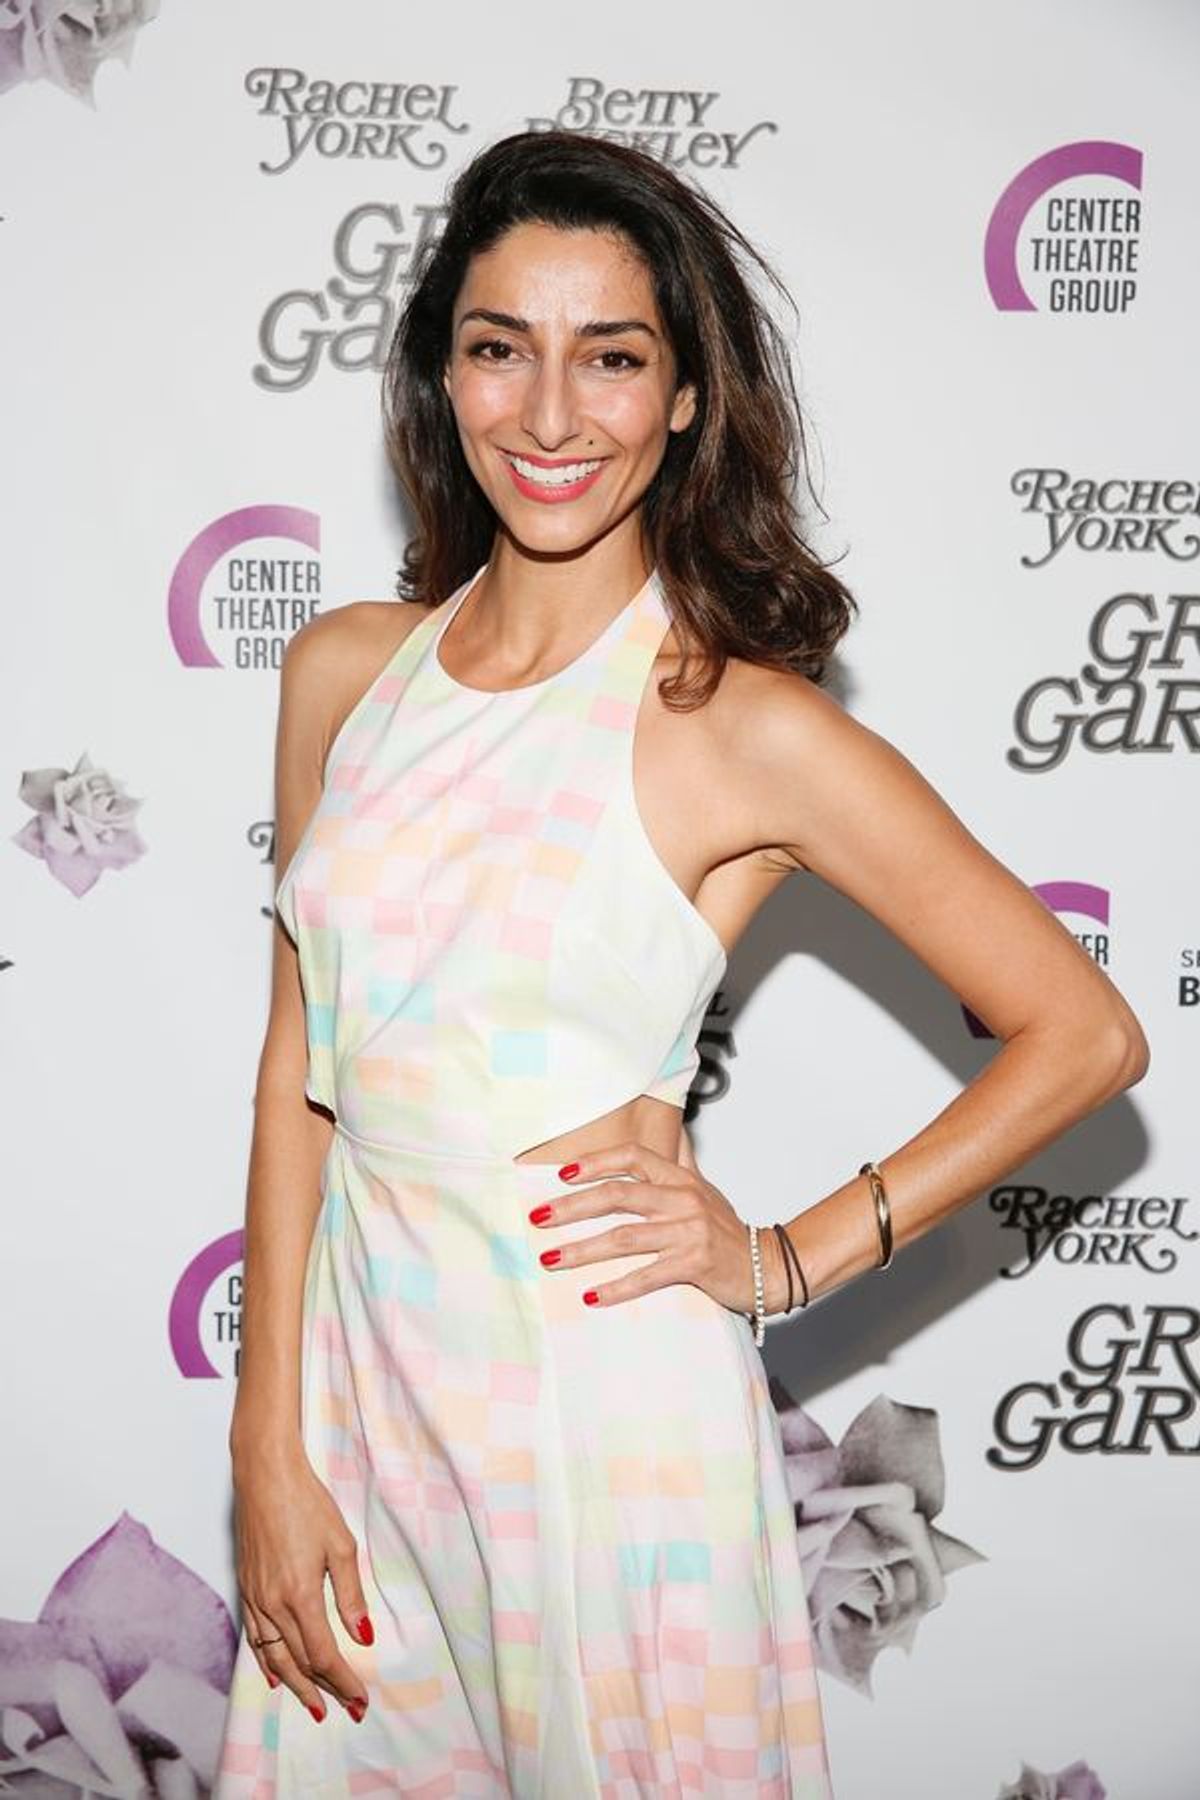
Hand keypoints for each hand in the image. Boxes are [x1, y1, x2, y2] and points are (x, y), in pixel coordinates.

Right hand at [232, 1438, 372, 1721]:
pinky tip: (275, 1675)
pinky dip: (267, 1662)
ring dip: (296, 1684)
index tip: (360, 1699)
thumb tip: (363, 1635)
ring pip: (275, 1656)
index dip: (343, 1681)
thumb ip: (351, 1594)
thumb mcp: (340, 1545)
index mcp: (300, 1596)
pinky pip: (256, 1638)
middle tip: (345, 1710)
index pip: (323, 1655)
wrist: (265, 1476)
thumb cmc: (307, 1503)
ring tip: (313, 1705)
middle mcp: (273, 1605)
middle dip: (324, 1689)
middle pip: (300, 1661)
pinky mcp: (246, 1588)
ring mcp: (256, 1598)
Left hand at [531, 1135, 783, 1315]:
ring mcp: (689, 1231)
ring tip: (550, 1259)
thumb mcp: (703, 1190)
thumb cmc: (727, 1229)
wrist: (769, 1265)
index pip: (632, 1157)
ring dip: (582, 1250)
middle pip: (617, 1196)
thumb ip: (679, 1163)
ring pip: (623, 1237)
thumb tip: (661, 1136)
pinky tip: (590, 1296)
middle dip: (572, 1206)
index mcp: (681, 1178)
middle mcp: (683, 1199)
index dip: (595, 1163)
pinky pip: (647, 1276)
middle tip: (538, 1218)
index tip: (561, 1174)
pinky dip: (616, 1287)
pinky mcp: (695, 1264)